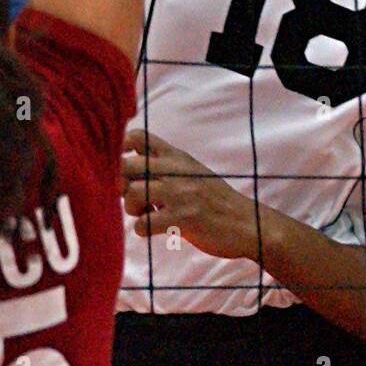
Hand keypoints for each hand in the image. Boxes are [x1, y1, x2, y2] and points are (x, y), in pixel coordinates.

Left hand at [122, 130, 259, 260]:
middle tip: (130, 196)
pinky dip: (143, 230)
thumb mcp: (190, 170)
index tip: (121, 166)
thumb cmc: (212, 198)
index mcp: (176, 155)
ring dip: (131, 209)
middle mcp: (176, 170)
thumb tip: (125, 162)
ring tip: (145, 214)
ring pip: (132, 194)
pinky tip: (154, 229)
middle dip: (120, 184)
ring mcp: (180, 194)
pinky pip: (144, 224)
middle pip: (126, 166)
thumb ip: (163, 163)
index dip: (120, 148)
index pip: (138, 136)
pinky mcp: (183, 219)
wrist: (246, 222)